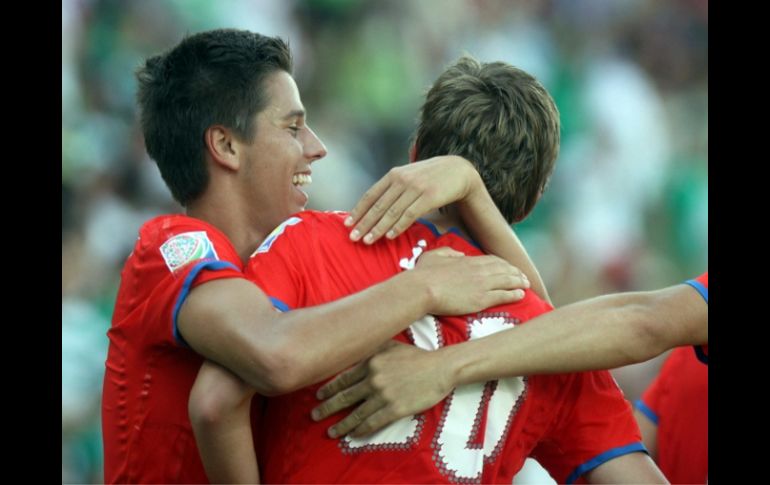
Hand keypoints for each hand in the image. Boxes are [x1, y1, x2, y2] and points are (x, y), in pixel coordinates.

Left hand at [311, 341, 452, 437]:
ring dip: (341, 425)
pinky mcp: (395, 409)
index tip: (318, 396)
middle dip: (327, 408)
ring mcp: (383, 395)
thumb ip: (371, 349)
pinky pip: (373, 422)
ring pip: (357, 413)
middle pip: (344, 397)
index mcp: (370, 362)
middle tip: (314, 416)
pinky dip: (361, 430)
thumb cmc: (416, 356)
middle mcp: (373, 379)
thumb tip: (354, 350)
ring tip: (331, 432)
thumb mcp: (390, 345)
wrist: (440, 368)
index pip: (343, 378)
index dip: (329, 389)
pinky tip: (353, 435)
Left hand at [345, 156, 480, 243]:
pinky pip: (410, 215)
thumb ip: (393, 187)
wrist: (458, 170)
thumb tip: (374, 206)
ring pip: (392, 212)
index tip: (347, 224)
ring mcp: (415, 188)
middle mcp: (402, 180)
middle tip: (353, 238)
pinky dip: (398, 226)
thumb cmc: (430, 177)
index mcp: (394, 175)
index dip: (358, 210)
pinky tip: (389, 236)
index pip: (371, 195)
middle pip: (378, 206)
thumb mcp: (409, 176)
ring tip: (367, 241)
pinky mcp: (429, 196)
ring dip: (378, 228)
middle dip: (364, 223)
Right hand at [414, 247, 528, 314]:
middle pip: (504, 269)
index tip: (508, 267)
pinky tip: (522, 295)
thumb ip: (449, 252)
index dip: (503, 264)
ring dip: (519, 282)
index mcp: (468, 260)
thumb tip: (459, 253)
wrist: (423, 289)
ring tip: (526, 284)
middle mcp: (479, 271)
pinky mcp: (482, 299)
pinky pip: (504, 295)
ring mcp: (482, 285)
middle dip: (515, 272)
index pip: (492, 260)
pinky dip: (515, 294)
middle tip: (523, 276)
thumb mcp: (434, 255)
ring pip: (508, 281)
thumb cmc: (424, 274)